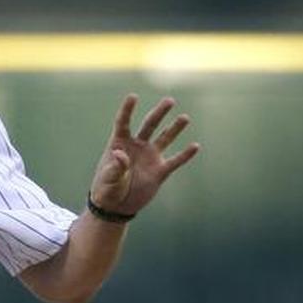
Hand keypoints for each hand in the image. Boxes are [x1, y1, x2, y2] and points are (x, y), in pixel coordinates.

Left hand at [90, 94, 200, 216]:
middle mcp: (136, 146)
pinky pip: (175, 161)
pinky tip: (195, 145)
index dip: (128, 109)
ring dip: (174, 128)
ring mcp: (149, 157)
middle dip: (159, 113)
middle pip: (149, 125)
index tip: (133, 96)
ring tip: (184, 117)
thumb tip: (119, 154)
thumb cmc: (106, 190)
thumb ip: (115, 166)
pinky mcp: (160, 171)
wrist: (116, 207)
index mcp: (119, 144)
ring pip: (164, 139)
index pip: (123, 122)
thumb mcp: (108, 178)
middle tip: (170, 100)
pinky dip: (185, 155)